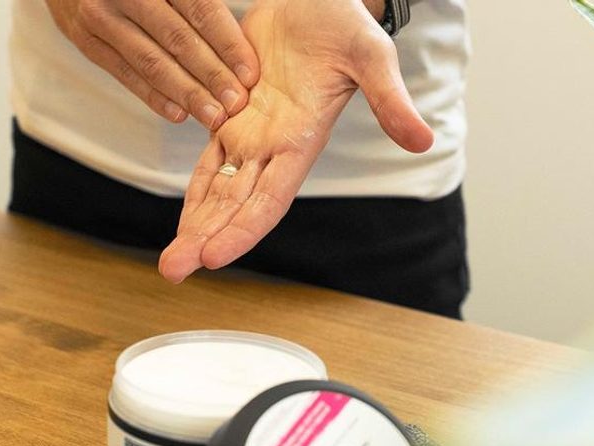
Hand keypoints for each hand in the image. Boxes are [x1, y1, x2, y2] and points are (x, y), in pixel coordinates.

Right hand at [45, 0, 259, 128]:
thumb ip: (198, 3)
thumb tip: (240, 40)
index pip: (200, 10)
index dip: (227, 44)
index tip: (249, 74)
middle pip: (178, 40)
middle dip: (212, 75)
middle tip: (236, 104)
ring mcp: (102, 16)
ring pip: (152, 61)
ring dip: (186, 93)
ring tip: (213, 116)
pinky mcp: (86, 41)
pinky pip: (125, 73)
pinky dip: (153, 96)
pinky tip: (178, 114)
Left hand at [158, 0, 432, 281]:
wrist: (316, 0)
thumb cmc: (344, 22)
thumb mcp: (371, 55)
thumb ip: (390, 99)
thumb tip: (422, 141)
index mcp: (300, 141)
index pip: (268, 198)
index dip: (241, 229)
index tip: (213, 256)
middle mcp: (273, 147)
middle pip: (235, 205)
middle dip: (204, 239)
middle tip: (172, 271)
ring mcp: (250, 133)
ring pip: (218, 190)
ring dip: (196, 225)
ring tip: (171, 262)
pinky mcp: (231, 114)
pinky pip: (209, 162)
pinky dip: (196, 193)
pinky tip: (181, 222)